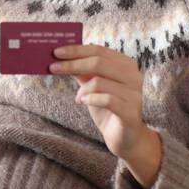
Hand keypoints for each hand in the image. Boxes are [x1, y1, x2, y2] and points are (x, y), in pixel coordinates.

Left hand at [49, 44, 159, 180]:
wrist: (125, 138)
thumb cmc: (107, 109)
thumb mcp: (93, 87)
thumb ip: (83, 72)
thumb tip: (61, 57)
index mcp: (126, 65)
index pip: (99, 50)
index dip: (77, 50)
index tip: (56, 51)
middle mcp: (134, 76)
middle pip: (98, 62)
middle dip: (72, 64)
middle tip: (53, 68)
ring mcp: (135, 93)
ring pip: (99, 82)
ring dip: (82, 90)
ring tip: (78, 98)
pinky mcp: (131, 111)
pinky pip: (106, 100)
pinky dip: (90, 99)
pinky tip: (83, 102)